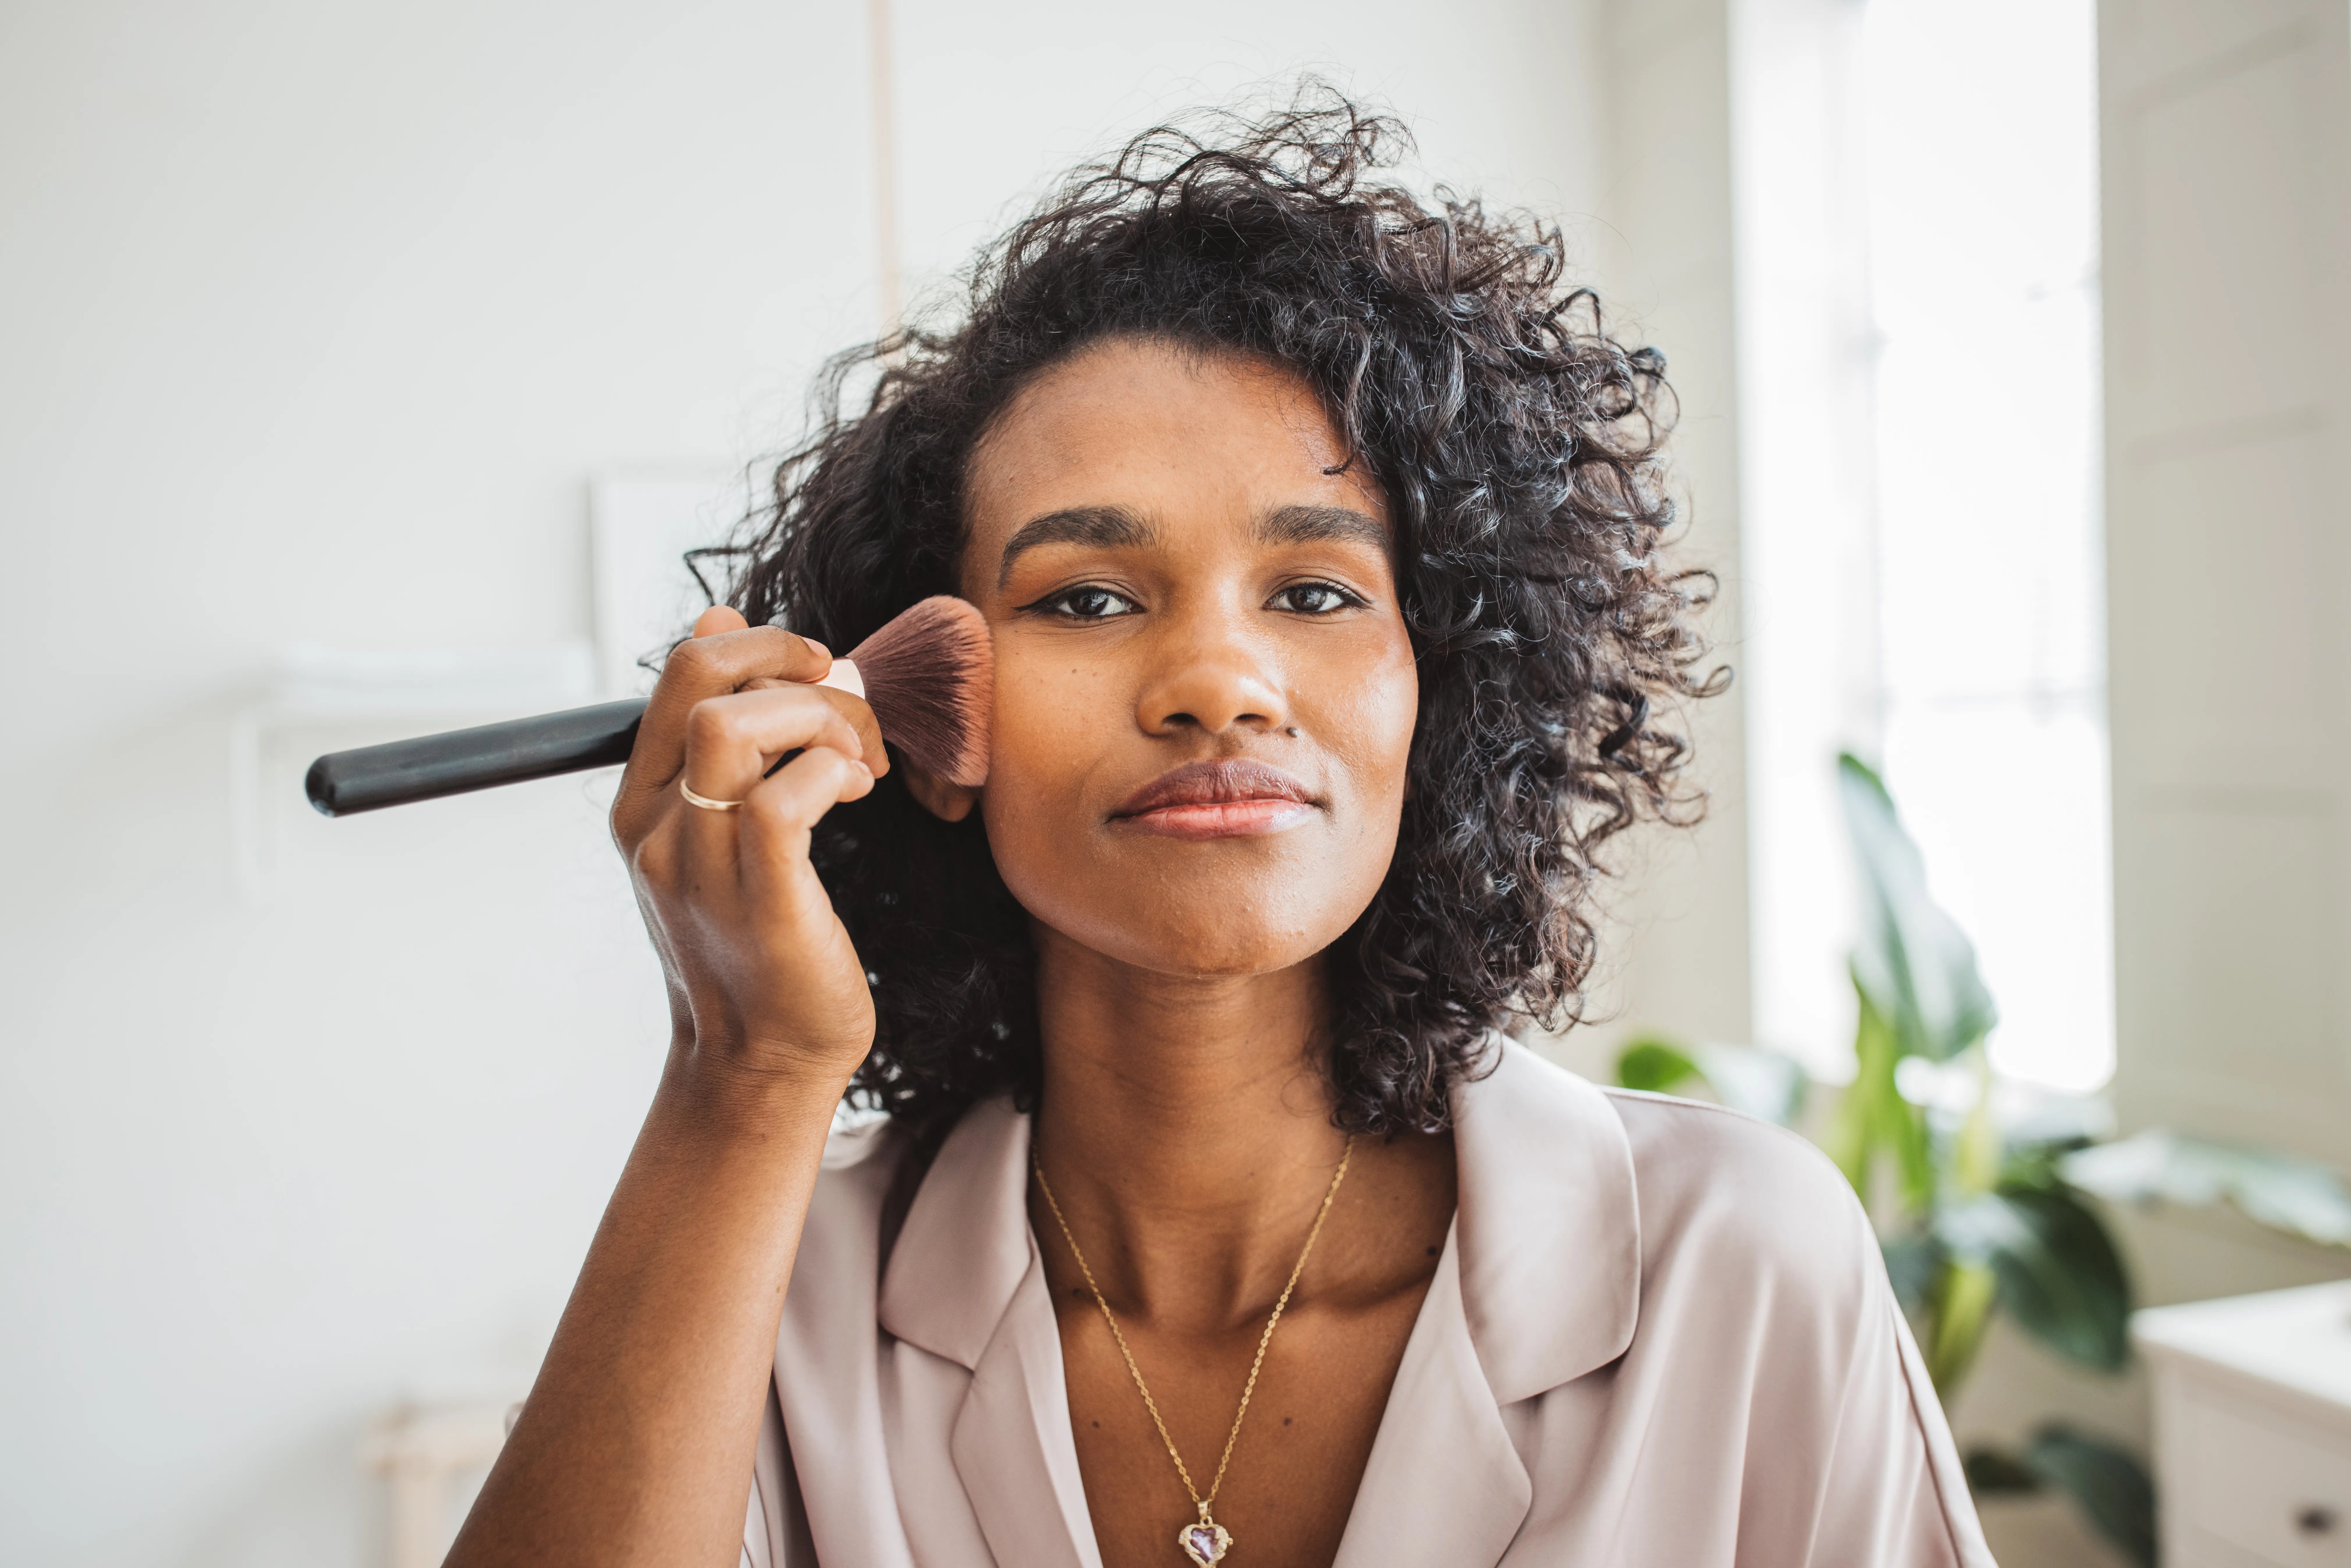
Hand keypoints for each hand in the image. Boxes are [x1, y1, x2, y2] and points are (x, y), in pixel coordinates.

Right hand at [611, 606, 887, 1088]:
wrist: (759, 1060)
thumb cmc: (757, 938)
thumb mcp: (722, 828)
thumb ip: (713, 733)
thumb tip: (719, 618)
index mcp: (644, 802)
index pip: (681, 671)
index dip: (758, 643)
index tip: (813, 671)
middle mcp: (658, 827)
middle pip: (704, 680)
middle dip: (791, 665)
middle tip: (845, 711)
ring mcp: (700, 865)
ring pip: (736, 729)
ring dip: (818, 720)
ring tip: (857, 762)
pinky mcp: (760, 901)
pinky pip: (784, 798)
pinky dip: (832, 773)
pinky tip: (857, 793)